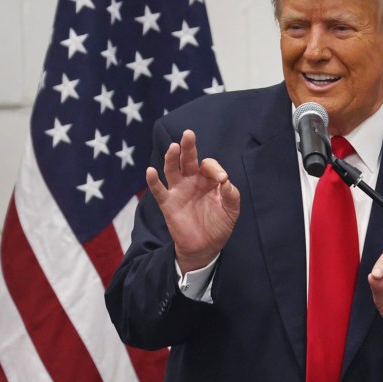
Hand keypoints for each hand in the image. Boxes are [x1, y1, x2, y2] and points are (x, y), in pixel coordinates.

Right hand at [146, 129, 239, 272]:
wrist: (206, 247)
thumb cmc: (219, 225)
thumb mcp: (231, 211)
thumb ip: (231, 195)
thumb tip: (225, 181)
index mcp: (208, 180)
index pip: (208, 165)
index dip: (215, 169)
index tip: (222, 179)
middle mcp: (191, 181)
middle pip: (188, 159)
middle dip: (188, 147)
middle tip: (188, 134)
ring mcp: (179, 191)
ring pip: (172, 170)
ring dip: (171, 158)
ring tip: (174, 148)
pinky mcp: (168, 203)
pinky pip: (159, 190)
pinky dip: (153, 181)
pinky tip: (150, 171)